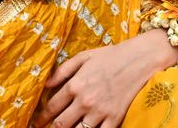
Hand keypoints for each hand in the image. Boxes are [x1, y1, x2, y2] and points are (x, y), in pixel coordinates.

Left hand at [33, 29, 177, 127]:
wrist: (140, 59)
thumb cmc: (112, 56)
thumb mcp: (84, 56)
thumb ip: (63, 70)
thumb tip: (46, 84)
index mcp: (75, 84)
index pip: (52, 106)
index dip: (42, 116)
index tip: (38, 121)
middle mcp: (85, 101)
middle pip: (61, 124)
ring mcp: (100, 112)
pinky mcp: (115, 119)